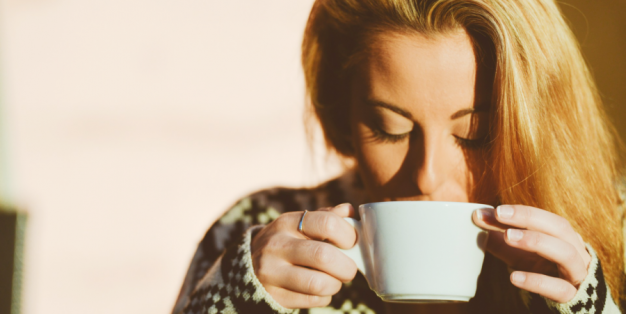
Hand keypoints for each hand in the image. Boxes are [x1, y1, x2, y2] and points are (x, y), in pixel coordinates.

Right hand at [250, 203, 357, 308]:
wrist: (248, 265)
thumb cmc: (287, 242)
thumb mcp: (299, 224)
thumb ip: (326, 216)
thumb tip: (350, 211)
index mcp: (288, 222)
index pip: (327, 223)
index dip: (348, 235)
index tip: (352, 244)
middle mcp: (277, 245)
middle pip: (323, 256)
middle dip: (346, 267)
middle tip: (349, 269)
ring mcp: (271, 272)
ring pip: (318, 283)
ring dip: (335, 285)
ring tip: (334, 281)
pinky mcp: (272, 295)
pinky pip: (311, 300)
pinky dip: (324, 297)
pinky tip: (320, 290)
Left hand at [472, 205, 590, 302]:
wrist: (564, 303)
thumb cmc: (540, 271)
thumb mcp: (517, 253)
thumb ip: (498, 236)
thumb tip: (476, 216)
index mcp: (563, 237)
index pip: (545, 218)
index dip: (522, 212)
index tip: (496, 210)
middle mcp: (575, 251)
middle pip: (559, 227)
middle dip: (529, 218)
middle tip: (500, 214)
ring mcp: (576, 274)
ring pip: (565, 253)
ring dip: (536, 241)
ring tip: (508, 236)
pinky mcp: (572, 297)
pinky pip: (558, 288)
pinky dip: (536, 281)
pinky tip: (514, 277)